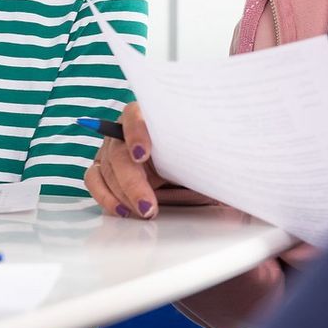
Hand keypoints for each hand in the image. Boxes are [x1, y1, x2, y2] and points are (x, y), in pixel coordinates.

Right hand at [84, 101, 218, 219]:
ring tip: (143, 212)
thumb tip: (233, 183)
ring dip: (122, 194)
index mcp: (149, 115)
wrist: (185, 159)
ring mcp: (111, 148)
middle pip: (118, 151)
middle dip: (132, 182)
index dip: (136, 133)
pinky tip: (123, 211)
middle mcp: (124, 129)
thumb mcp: (204, 154)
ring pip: (105, 169)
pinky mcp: (103, 167)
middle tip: (149, 206)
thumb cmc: (194, 152)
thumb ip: (212, 160)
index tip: (143, 154)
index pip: (135, 115)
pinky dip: (105, 197)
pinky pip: (94, 180)